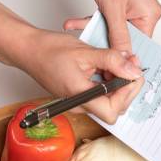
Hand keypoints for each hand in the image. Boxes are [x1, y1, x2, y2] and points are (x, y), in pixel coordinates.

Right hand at [14, 29, 143, 123]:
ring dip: (119, 85)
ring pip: (109, 102)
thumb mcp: (85, 52)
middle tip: (131, 66)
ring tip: (120, 63)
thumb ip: (112, 61)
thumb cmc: (48, 50)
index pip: (112, 111)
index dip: (127, 94)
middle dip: (127, 88)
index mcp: (80, 97)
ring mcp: (80, 103)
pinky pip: (101, 96)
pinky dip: (110, 83)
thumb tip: (133, 71)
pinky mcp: (80, 98)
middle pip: (114, 109)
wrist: (27, 50)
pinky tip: (108, 68)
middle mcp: (80, 106)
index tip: (133, 75)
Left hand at [64, 0, 160, 50]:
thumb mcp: (114, 9)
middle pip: (125, 38)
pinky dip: (90, 21)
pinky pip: (105, 20)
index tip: (114, 67)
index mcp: (149, 15)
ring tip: (75, 29)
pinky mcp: (117, 8)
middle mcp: (141, 14)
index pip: (140, 44)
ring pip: (112, 30)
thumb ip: (118, 34)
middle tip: (91, 51)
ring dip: (93, 30)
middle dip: (105, 42)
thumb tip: (122, 56)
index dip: (126, 55)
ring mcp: (129, 11)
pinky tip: (74, 23)